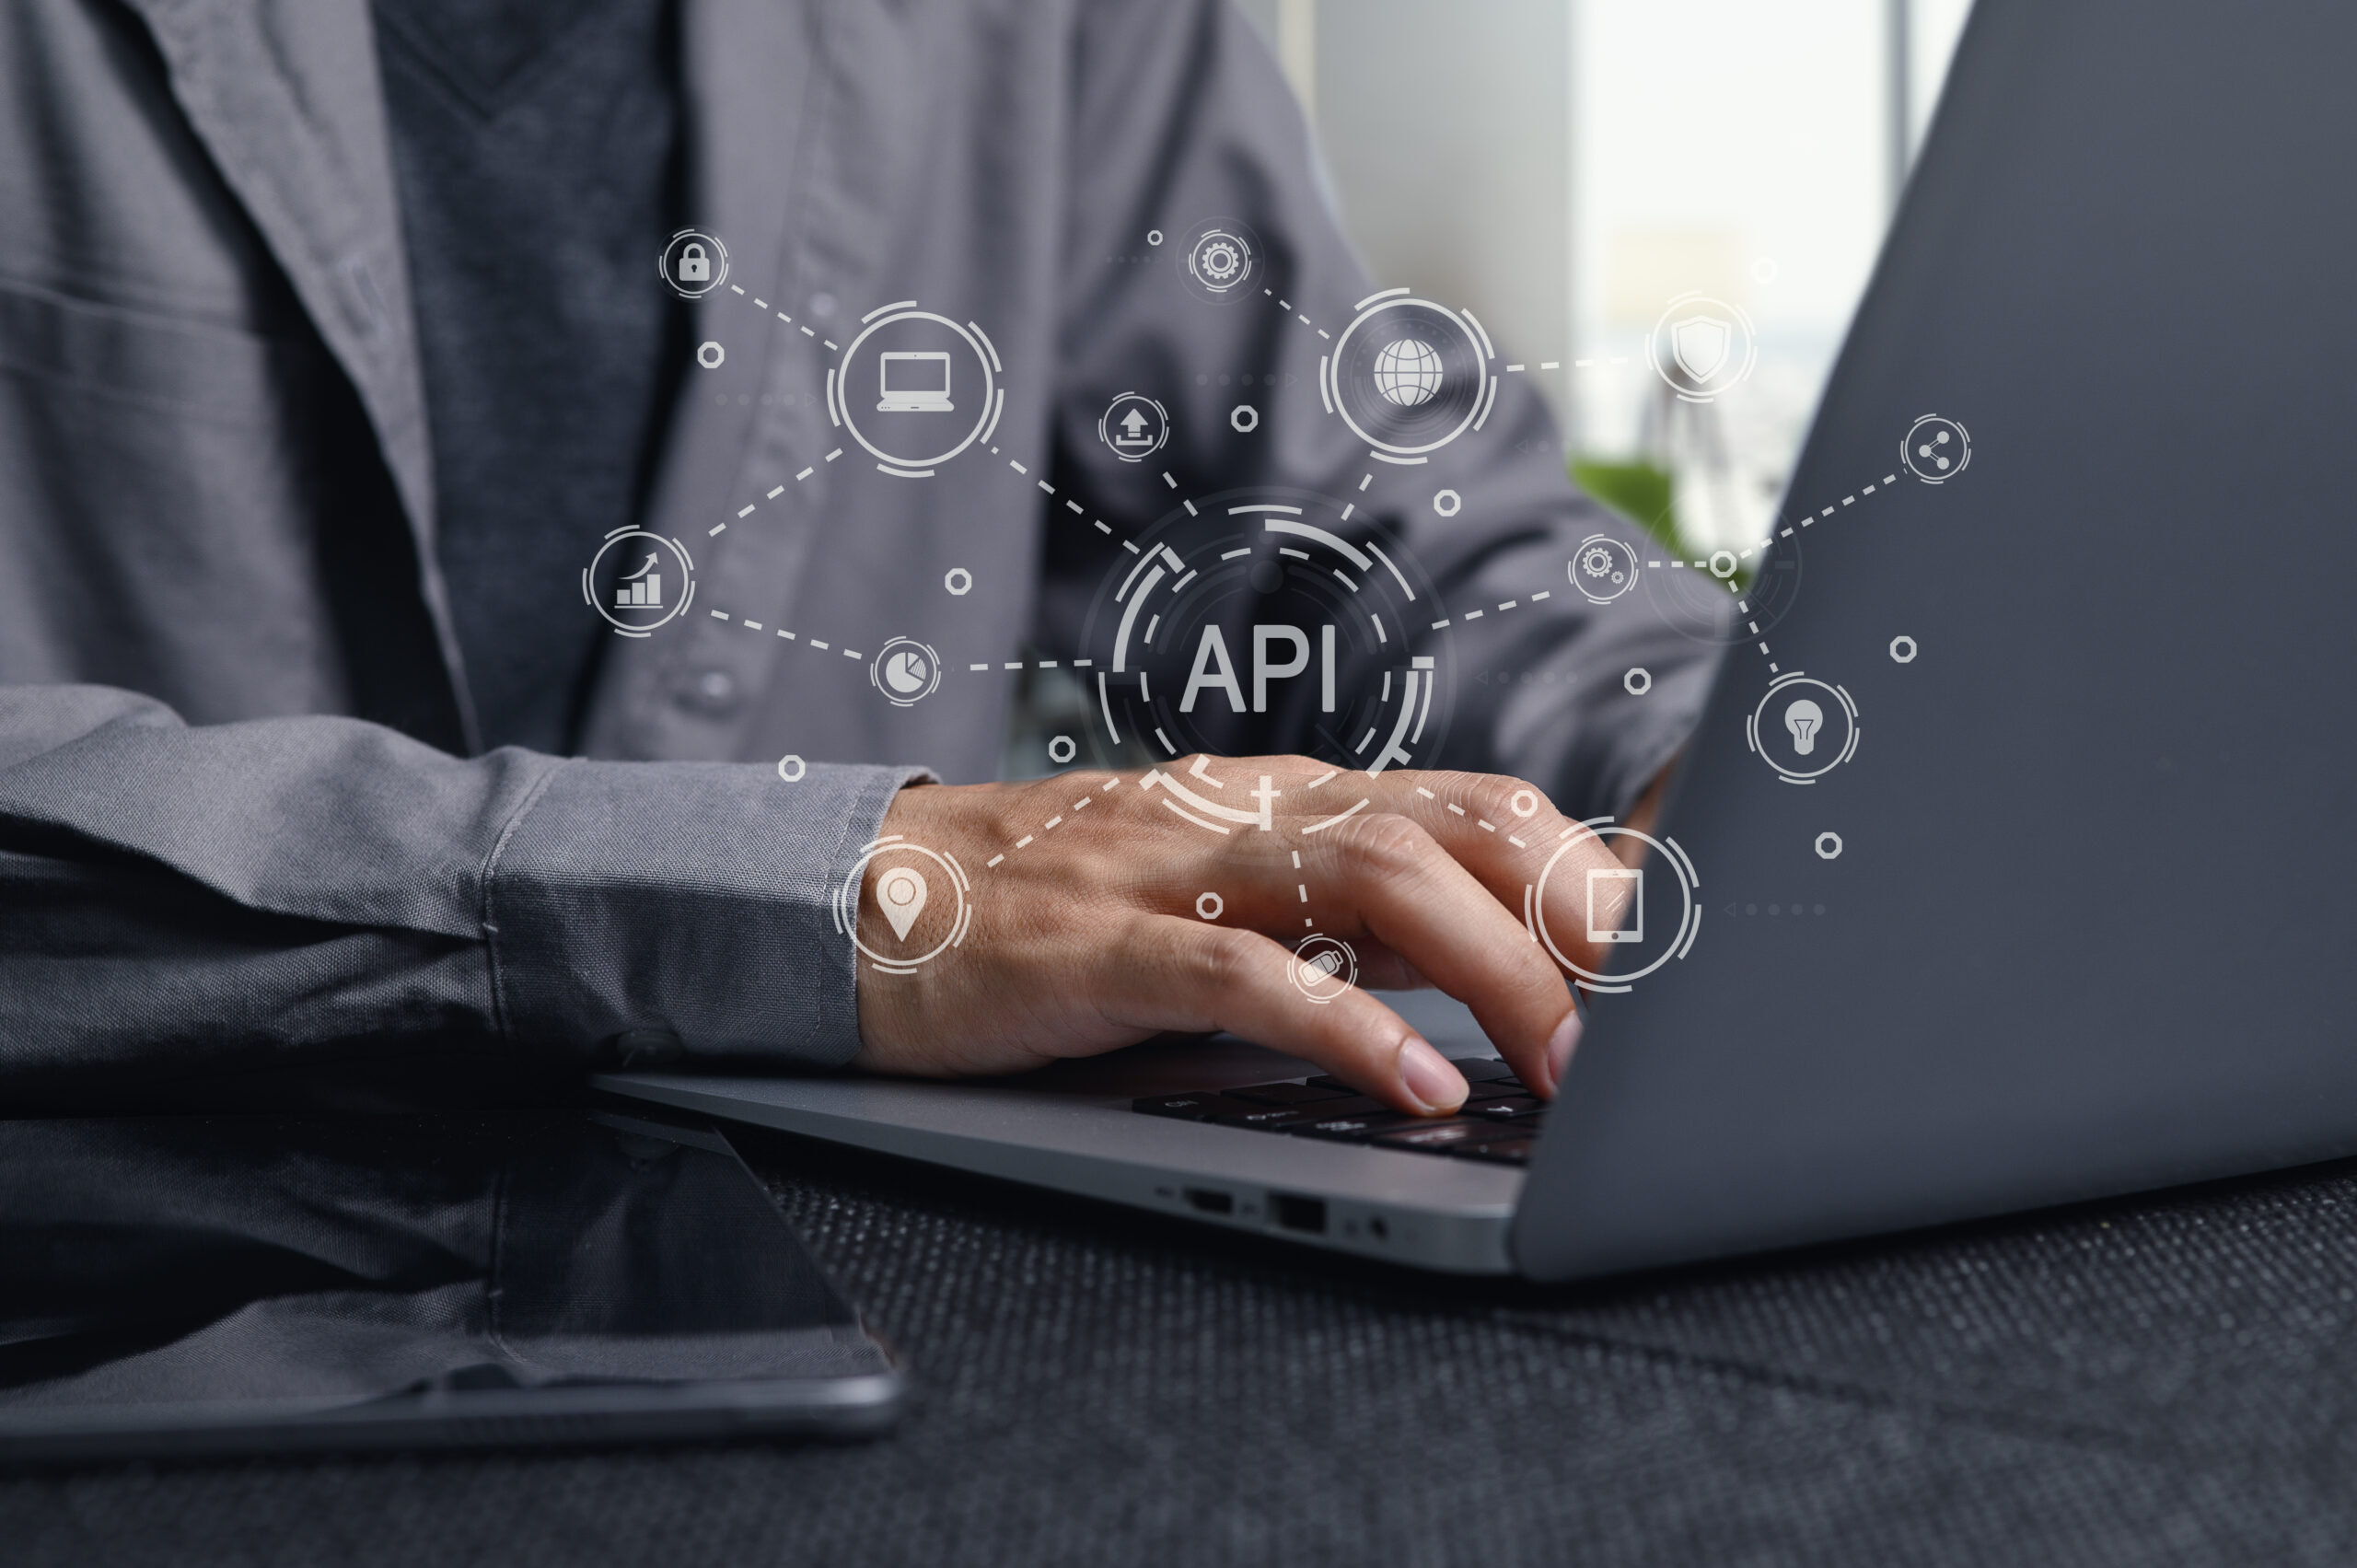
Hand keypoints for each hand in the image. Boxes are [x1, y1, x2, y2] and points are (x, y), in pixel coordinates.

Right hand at [849, 756, 1652, 1115]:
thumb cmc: (1058, 910)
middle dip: (1579, 915)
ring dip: (1497, 972)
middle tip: (1657, 1023)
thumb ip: (1346, 920)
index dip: (1597, 873)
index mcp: (1292, 806)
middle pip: (1461, 820)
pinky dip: (1345, 1027)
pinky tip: (1417, 1086)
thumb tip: (1502, 971)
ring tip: (1566, 1066)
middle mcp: (1253, 816)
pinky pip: (1243, 976)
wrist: (861, 897)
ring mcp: (1173, 870)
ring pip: (1377, 880)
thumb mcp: (1223, 897)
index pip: (1482, 805)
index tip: (1687, 959)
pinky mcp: (1095, 944)